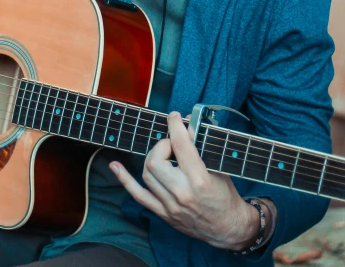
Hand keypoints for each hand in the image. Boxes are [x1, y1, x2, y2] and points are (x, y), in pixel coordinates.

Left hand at [110, 111, 259, 250]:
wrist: (229, 228)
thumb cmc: (226, 195)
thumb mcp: (219, 167)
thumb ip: (201, 146)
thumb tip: (185, 124)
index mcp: (199, 180)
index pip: (180, 145)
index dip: (175, 126)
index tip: (174, 116)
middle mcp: (182, 193)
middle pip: (155, 160)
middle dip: (162, 145)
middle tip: (172, 145)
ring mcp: (170, 205)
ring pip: (146, 173)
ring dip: (152, 157)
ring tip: (164, 155)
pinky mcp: (163, 213)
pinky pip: (138, 195)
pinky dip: (124, 179)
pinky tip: (114, 165)